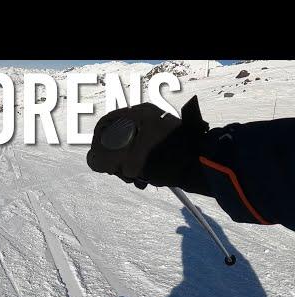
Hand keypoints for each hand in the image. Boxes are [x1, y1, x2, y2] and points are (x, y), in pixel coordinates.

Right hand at [86, 96, 210, 195]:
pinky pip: (142, 157)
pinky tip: (145, 180)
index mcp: (138, 115)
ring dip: (127, 169)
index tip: (102, 164)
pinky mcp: (163, 147)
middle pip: (115, 140)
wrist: (203, 167)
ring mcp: (155, 133)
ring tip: (136, 180)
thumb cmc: (167, 159)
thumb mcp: (130, 160)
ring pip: (128, 152)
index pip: (105, 125)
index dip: (98, 146)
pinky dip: (139, 170)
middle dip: (115, 161)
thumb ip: (103, 160)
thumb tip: (94, 161)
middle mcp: (146, 120)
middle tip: (122, 174)